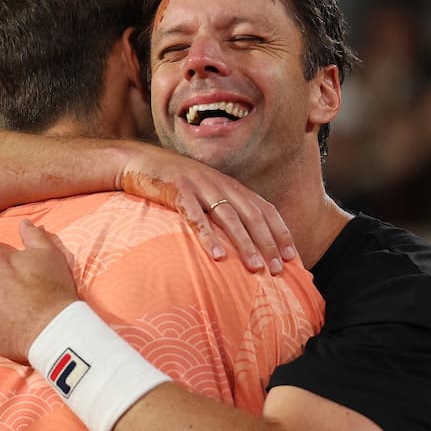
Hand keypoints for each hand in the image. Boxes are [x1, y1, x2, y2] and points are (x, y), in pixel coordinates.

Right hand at [117, 144, 295, 273]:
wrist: (137, 160)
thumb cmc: (171, 182)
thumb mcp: (203, 192)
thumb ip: (221, 209)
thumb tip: (238, 239)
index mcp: (229, 185)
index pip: (264, 208)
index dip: (280, 231)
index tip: (293, 255)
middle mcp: (220, 184)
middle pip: (252, 215)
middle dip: (269, 243)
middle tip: (280, 269)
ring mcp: (199, 187)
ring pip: (229, 218)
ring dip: (245, 244)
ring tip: (256, 268)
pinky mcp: (177, 192)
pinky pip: (195, 217)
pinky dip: (208, 237)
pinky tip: (217, 256)